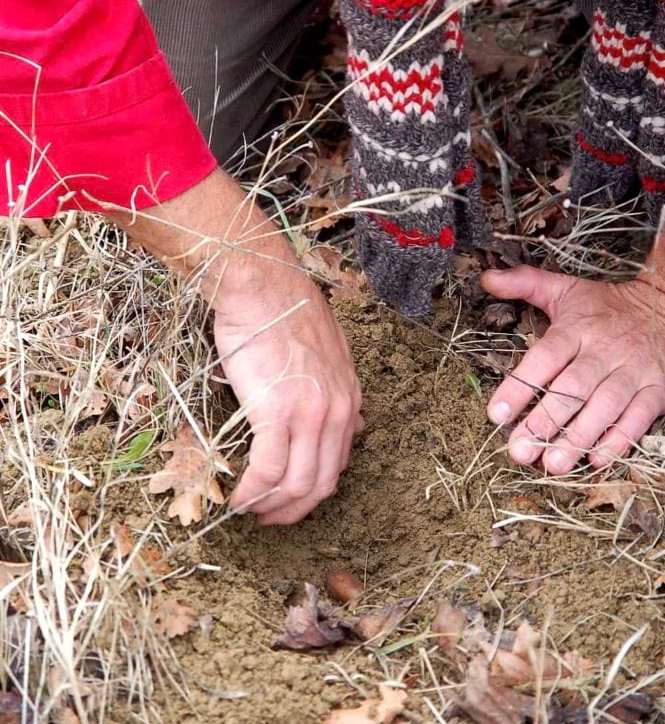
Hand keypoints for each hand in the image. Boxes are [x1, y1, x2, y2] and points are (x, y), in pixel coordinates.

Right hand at [110, 167, 362, 525]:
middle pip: (321, 482)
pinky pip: (268, 471)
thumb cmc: (282, 311)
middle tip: (269, 518)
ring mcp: (311, 414)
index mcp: (349, 397)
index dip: (314, 488)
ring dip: (271, 506)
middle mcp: (338, 410)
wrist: (263, 286)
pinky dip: (252, 493)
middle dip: (294, 509)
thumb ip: (329, 385)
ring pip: (296, 484)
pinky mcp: (278, 413)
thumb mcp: (324, 350)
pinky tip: (237, 500)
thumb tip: (332, 416)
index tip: (291, 498)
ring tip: (249, 512)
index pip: (339, 461)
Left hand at [482, 265, 664, 471]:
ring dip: (578, 438)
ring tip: (552, 464)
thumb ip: (524, 283)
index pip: (545, 357)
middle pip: (573, 388)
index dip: (520, 386)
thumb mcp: (564, 288)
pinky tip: (595, 459)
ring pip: (605, 407)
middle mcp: (604, 350)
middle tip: (519, 450)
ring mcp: (632, 372)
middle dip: (544, 421)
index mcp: (577, 327)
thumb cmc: (603, 304)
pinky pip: (638, 418)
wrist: (663, 305)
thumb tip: (486, 278)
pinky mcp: (656, 389)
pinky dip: (618, 440)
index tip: (495, 414)